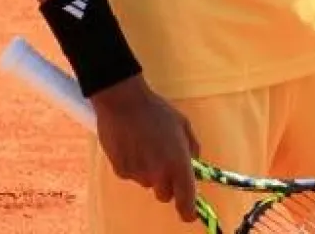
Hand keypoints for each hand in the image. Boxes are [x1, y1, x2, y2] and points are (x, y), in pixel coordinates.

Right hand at [91, 75, 201, 223]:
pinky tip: (132, 145)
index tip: (191, 213)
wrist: (123, 102)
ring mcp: (137, 175)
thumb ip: (191, 149)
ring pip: (148, 183)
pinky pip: (132, 176)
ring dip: (150, 172)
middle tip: (165, 162)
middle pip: (165, 194)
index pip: (186, 201)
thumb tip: (193, 165)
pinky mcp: (121, 172)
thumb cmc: (157, 111)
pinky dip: (134, 166)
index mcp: (178, 164)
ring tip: (146, 146)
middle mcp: (158, 174)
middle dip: (168, 183)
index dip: (189, 211)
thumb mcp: (183, 125)